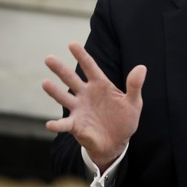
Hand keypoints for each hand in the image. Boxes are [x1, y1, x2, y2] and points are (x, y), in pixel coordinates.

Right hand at [42, 41, 146, 170]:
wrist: (118, 142)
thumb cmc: (124, 119)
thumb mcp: (133, 102)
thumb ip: (134, 86)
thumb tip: (142, 67)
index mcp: (100, 85)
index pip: (90, 67)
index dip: (82, 55)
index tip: (72, 44)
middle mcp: (86, 94)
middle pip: (71, 79)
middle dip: (60, 69)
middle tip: (49, 58)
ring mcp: (79, 109)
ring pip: (64, 97)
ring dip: (54, 91)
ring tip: (45, 83)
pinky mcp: (76, 126)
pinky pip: (64, 124)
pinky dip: (57, 125)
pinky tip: (50, 124)